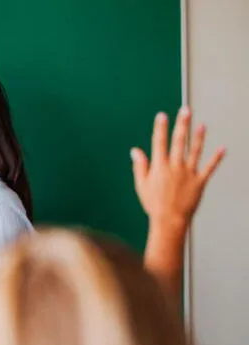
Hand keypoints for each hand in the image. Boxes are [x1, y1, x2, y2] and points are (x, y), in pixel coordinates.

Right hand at [131, 106, 225, 238]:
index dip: (160, 127)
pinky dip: (216, 158)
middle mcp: (175, 166)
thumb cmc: (153, 204)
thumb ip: (140, 166)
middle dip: (182, 124)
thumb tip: (135, 151)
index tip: (162, 116)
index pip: (159, 142)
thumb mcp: (141, 185)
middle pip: (179, 141)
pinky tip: (222, 149)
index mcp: (160, 166)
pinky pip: (209, 168)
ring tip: (202, 125)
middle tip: (185, 110)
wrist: (169, 220)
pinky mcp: (200, 182)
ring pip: (195, 151)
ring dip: (199, 137)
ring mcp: (189, 173)